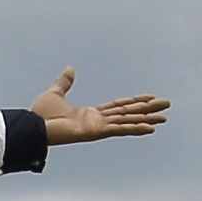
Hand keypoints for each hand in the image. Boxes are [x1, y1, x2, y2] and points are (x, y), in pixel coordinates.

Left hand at [31, 67, 167, 144]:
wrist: (34, 126)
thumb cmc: (41, 115)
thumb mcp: (55, 94)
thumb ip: (64, 83)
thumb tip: (69, 69)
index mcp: (90, 114)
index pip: (118, 107)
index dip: (134, 102)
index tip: (149, 98)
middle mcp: (98, 121)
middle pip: (128, 112)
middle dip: (147, 109)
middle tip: (166, 105)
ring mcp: (99, 127)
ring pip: (128, 120)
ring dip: (147, 118)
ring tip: (165, 117)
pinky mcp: (97, 131)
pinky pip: (120, 129)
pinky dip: (135, 128)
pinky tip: (151, 127)